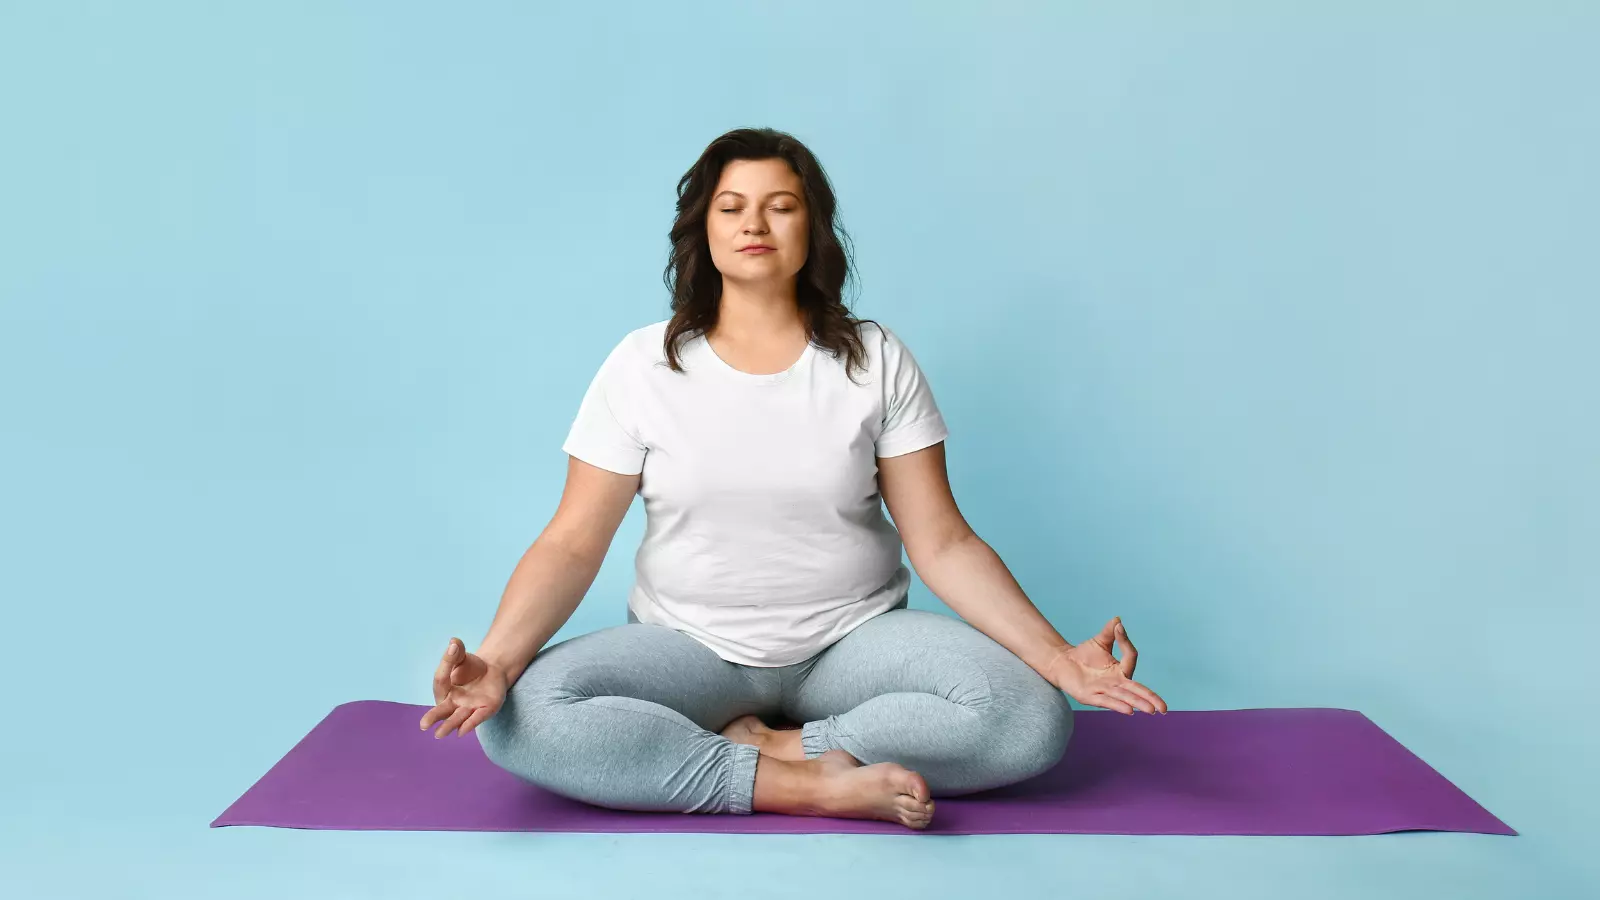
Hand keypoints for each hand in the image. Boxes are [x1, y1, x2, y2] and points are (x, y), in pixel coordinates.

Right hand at [419, 638, 507, 737]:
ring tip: (438, 734)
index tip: (452, 649)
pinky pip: (476, 718)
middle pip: (442, 710)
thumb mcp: (462, 657)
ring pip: (457, 719)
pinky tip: (461, 732)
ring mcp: (468, 708)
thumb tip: (453, 642)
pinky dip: (469, 724)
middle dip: (433, 717)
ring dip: (448, 726)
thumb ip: (456, 652)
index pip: (441, 680)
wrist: (493, 672)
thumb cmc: (471, 668)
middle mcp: (453, 702)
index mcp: (444, 689)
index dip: (446, 663)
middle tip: (423, 725)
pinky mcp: (484, 710)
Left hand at [1047, 617, 1167, 714]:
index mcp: (1119, 670)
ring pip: (1124, 697)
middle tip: (1164, 708)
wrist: (1062, 662)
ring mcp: (1104, 690)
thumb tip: (1118, 620)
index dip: (1125, 642)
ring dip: (1138, 703)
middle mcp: (1115, 682)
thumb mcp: (1099, 641)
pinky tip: (1129, 710)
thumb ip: (1109, 631)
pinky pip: (1106, 701)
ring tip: (1151, 710)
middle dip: (1150, 698)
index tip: (1118, 628)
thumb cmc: (1083, 654)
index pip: (1130, 658)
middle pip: (1136, 690)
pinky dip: (1117, 705)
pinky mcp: (1090, 696)